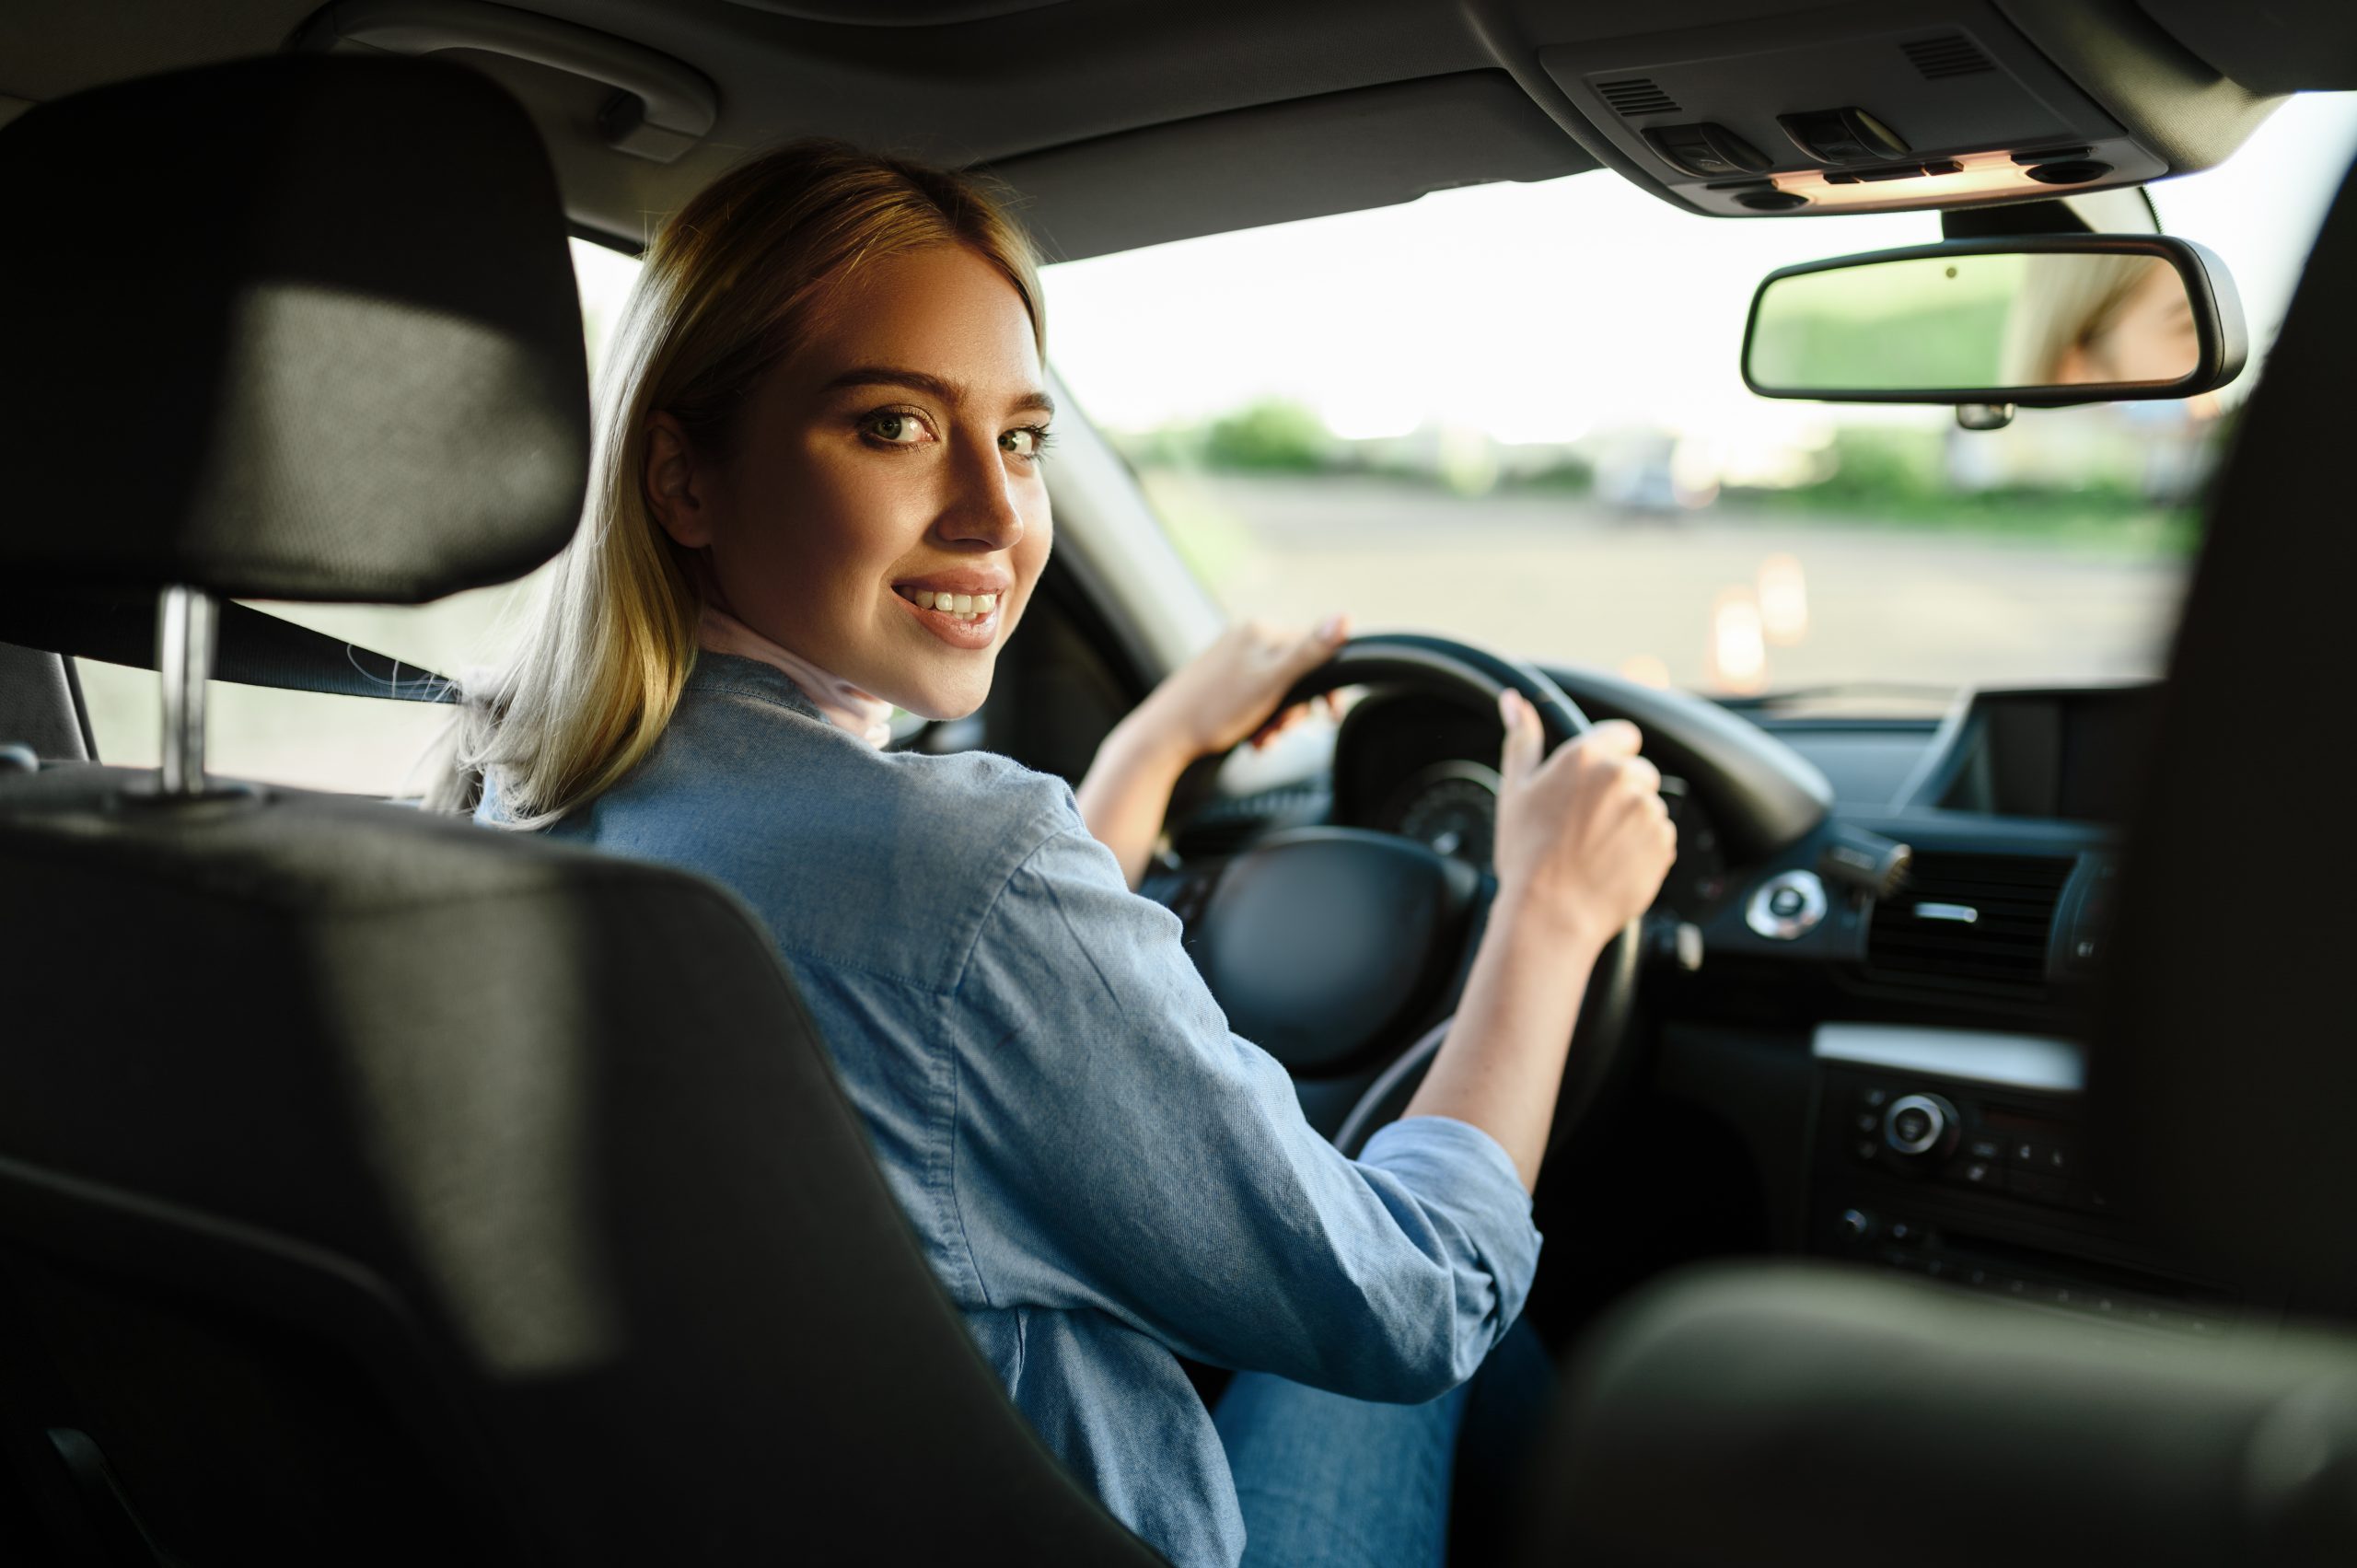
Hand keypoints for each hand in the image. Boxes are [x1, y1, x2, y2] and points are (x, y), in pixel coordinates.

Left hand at [1128, 614, 1350, 763]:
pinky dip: (1260, 720)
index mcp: (1260, 631)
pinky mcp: (1222, 680)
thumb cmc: (1216, 710)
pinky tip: (1253, 737)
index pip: (1313, 649)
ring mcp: (1232, 659)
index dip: (1324, 687)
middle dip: (1293, 709)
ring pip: (1276, 690)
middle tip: (1280, 731)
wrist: (1164, 736)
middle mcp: (1246, 638)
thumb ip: (1309, 652)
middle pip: (1295, 673)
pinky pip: (1256, 697)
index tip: (1330, 715)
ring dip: (1277, 720)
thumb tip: (1346, 617)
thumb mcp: (1271, 682)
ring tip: (1263, 739)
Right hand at [1489, 691, 1677, 953]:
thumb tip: (1514, 700)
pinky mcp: (1663, 844)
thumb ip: (1522, 739)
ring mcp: (1647, 811)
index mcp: (1587, 757)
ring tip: (1596, 848)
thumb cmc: (1527, 854)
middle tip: (1586, 822)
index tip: (1593, 781)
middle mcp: (1623, 777)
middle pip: (1638, 771)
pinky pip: (1660, 837)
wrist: (1551, 913)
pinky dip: (1642, 847)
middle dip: (1620, 791)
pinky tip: (1612, 863)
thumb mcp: (1514, 790)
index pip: (1623, 735)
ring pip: (1648, 805)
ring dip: (1631, 820)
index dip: (1609, 755)